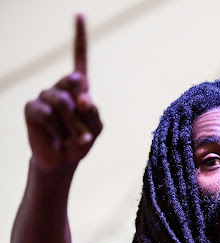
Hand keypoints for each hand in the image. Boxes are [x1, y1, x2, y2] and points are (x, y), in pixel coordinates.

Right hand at [24, 14, 102, 173]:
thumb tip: (82, 97)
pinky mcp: (31, 109)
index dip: (79, 36)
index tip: (79, 14)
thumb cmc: (80, 142)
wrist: (62, 160)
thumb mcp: (96, 127)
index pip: (79, 58)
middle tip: (85, 131)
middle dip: (83, 112)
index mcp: (78, 87)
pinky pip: (47, 115)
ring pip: (63, 103)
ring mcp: (44, 96)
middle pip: (74, 85)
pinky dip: (59, 130)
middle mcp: (60, 87)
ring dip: (73, 125)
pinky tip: (59, 138)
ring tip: (75, 138)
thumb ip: (93, 112)